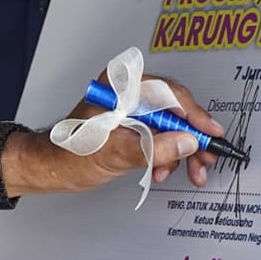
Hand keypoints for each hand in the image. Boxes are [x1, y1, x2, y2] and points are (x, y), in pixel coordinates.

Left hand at [5, 74, 225, 193]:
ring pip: (171, 125)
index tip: (211, 134)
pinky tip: (163, 170)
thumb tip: (187, 142)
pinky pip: (161, 135)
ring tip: (187, 173)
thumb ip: (153, 147)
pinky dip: (166, 154)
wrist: (49, 168)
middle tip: (204, 161)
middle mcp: (128, 92)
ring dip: (181, 151)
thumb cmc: (70, 155)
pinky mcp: (132, 125)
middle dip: (191, 139)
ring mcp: (131, 109)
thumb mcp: (114, 153)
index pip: (169, 94)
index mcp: (121, 86)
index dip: (195, 115)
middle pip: (175, 110)